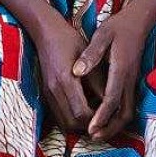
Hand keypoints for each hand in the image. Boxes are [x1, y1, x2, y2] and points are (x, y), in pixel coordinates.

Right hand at [34, 16, 104, 135]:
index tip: (107, 116)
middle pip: (71, 123)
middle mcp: (54, 90)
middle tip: (102, 119)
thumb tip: (110, 102)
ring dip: (79, 125)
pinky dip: (70, 119)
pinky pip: (58, 115)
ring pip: (63, 123)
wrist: (45, 31)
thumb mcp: (89, 56)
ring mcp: (48, 92)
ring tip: (93, 117)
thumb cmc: (69, 40)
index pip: (81, 113)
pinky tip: (81, 110)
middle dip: (88, 126)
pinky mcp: (45, 93)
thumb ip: (98, 80)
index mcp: (65, 79)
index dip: (95, 120)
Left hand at [72, 9, 147, 142]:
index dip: (101, 116)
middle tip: (93, 137)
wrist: (140, 20)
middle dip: (110, 128)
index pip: (111, 99)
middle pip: (124, 113)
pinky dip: (117, 116)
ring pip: (128, 111)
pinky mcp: (132, 81)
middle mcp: (129, 79)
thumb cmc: (119, 26)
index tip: (90, 128)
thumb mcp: (103, 34)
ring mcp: (133, 82)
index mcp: (121, 69)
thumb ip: (91, 54)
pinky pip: (127, 105)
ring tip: (97, 133)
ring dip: (114, 125)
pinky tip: (105, 119)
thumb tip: (77, 72)